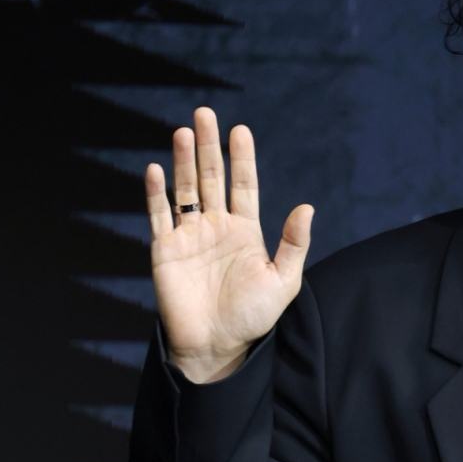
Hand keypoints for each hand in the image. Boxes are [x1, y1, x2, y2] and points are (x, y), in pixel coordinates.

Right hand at [145, 106, 312, 383]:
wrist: (217, 347)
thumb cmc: (252, 318)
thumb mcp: (283, 282)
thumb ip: (293, 244)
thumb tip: (307, 207)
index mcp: (245, 231)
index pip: (243, 185)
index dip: (241, 158)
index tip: (240, 130)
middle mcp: (215, 228)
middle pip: (211, 177)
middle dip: (208, 146)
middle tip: (205, 113)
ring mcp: (189, 237)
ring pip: (185, 189)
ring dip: (182, 161)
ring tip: (183, 132)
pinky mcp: (165, 251)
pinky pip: (159, 216)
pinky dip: (156, 194)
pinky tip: (155, 169)